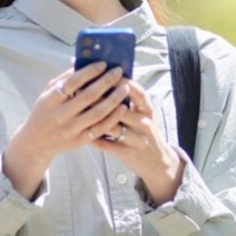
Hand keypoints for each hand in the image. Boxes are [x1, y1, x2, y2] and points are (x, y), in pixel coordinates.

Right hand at [2, 62, 130, 197]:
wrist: (37, 141)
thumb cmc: (45, 110)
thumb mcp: (47, 93)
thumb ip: (63, 79)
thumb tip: (83, 63)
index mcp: (51, 99)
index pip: (72, 82)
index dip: (89, 72)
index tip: (103, 63)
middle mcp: (60, 115)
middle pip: (88, 96)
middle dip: (106, 81)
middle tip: (118, 71)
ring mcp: (71, 129)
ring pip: (97, 113)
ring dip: (114, 98)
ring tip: (125, 87)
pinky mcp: (79, 141)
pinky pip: (100, 129)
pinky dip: (113, 117)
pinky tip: (122, 107)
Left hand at [90, 80, 185, 206]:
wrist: (157, 162)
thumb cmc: (144, 130)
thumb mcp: (143, 114)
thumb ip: (130, 100)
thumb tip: (107, 79)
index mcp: (148, 110)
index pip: (138, 93)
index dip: (123, 83)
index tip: (106, 73)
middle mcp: (144, 124)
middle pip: (120, 109)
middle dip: (100, 99)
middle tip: (82, 90)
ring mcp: (136, 139)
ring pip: (112, 127)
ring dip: (94, 117)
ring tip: (79, 109)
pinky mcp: (127, 153)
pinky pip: (107, 144)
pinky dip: (94, 137)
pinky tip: (82, 129)